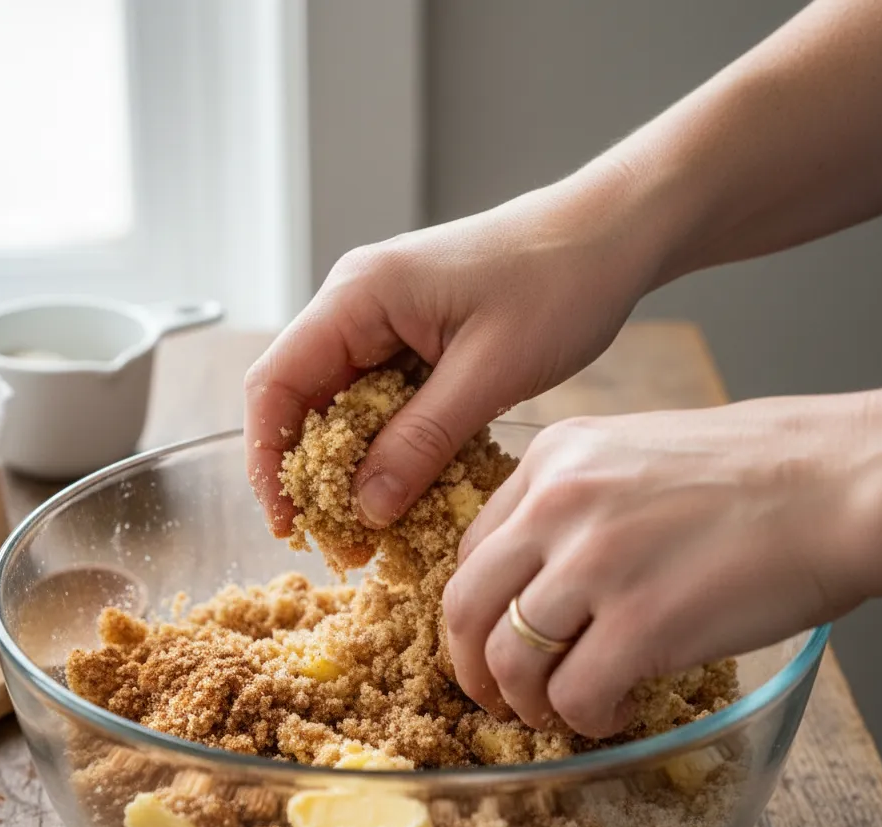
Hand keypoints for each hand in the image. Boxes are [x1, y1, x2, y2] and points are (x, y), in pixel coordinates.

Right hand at [244, 162, 663, 535]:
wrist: (612, 234)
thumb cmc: (558, 282)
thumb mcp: (488, 373)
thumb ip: (420, 441)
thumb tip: (365, 508)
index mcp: (359, 295)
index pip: (277, 382)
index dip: (270, 458)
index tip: (288, 522)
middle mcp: (358, 303)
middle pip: (302, 398)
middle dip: (312, 472)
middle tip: (339, 538)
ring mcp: (386, 319)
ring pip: (342, 404)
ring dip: (351, 464)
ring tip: (369, 525)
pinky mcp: (416, 336)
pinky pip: (382, 399)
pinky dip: (387, 445)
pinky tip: (404, 485)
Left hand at [443, 390, 881, 736]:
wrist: (847, 481)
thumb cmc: (759, 472)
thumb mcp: (636, 456)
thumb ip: (577, 504)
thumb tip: (542, 578)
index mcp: (553, 457)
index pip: (473, 551)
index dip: (476, 612)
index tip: (493, 643)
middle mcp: (558, 502)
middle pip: (466, 606)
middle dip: (473, 669)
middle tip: (499, 699)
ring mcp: (596, 561)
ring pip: (509, 660)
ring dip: (527, 704)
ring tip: (562, 713)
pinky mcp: (643, 621)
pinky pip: (574, 697)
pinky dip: (586, 720)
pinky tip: (619, 712)